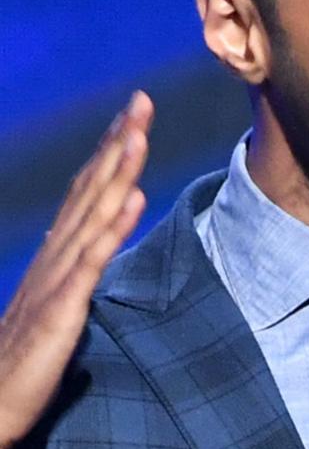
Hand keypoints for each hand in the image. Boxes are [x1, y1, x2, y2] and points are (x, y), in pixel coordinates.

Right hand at [0, 91, 153, 448]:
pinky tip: (134, 200)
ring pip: (95, 213)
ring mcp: (60, 276)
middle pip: (93, 186)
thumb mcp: (60, 291)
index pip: (88, 187)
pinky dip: (114, 228)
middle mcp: (58, 251)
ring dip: (119, 171)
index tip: (132, 114)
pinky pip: (92, 262)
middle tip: (142, 101)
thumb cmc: (27, 346)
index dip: (110, 148)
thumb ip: (81, 254)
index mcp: (59, 248)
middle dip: (119, 141)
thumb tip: (108, 218)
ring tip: (139, 134)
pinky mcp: (63, 307)